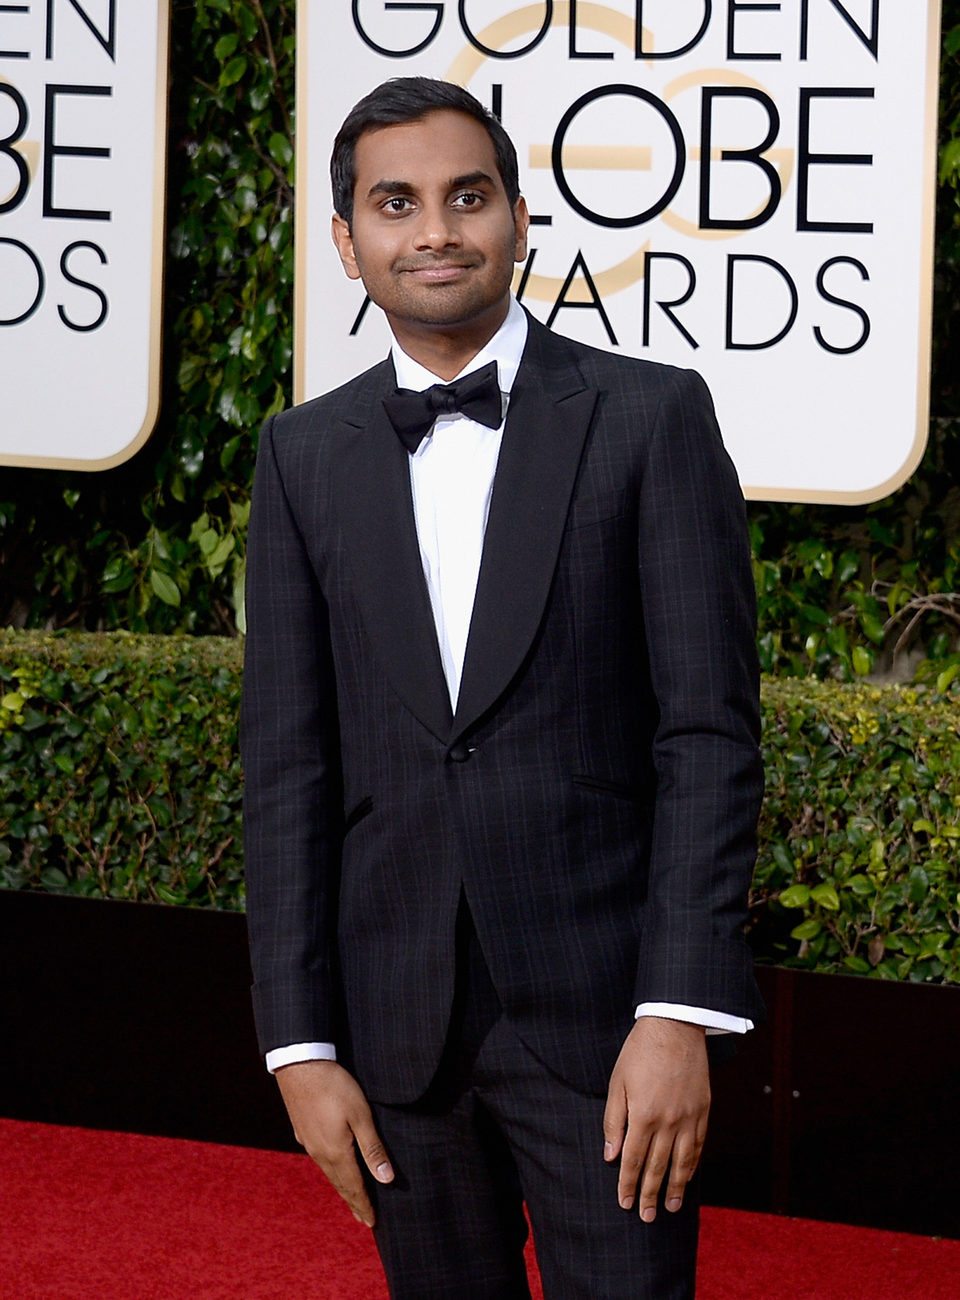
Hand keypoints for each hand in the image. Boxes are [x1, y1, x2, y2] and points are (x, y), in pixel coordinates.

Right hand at [275, 1059, 393, 1226]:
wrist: (300, 1064)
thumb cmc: (335, 1087)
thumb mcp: (361, 1115)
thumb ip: (373, 1148)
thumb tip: (386, 1179)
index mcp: (337, 1153)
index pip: (354, 1188)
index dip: (364, 1205)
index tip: (372, 1222)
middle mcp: (320, 1153)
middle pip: (340, 1185)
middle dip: (354, 1202)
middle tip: (364, 1218)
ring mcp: (309, 1143)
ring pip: (329, 1172)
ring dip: (342, 1187)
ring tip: (351, 1198)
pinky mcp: (302, 1131)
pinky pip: (320, 1158)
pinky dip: (331, 1170)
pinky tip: (332, 1167)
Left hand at [603, 1016, 709, 1221]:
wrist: (675, 1027)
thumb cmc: (640, 1052)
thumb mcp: (617, 1082)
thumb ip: (614, 1121)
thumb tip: (610, 1155)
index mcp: (642, 1115)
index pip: (632, 1160)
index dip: (627, 1184)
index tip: (624, 1203)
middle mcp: (668, 1122)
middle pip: (657, 1167)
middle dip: (649, 1194)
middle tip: (646, 1216)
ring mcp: (688, 1118)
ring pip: (682, 1162)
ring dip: (675, 1187)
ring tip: (671, 1207)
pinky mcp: (703, 1111)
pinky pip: (698, 1146)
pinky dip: (693, 1165)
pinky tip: (688, 1177)